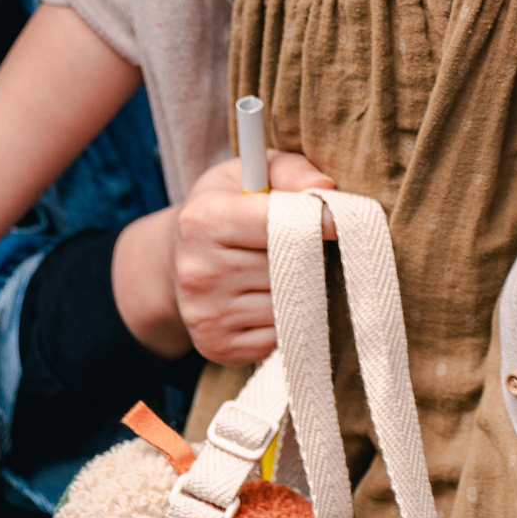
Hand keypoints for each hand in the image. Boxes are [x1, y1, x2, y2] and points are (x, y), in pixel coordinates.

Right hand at [173, 150, 336, 362]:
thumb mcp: (248, 173)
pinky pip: (279, 336)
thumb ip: (291, 171)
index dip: (318, 221)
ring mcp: (205, 314)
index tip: (340, 222)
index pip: (279, 223)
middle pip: (288, 267)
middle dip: (308, 257)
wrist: (176, 261)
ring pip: (288, 304)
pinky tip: (269, 299)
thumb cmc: (225, 208)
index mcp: (204, 219)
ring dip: (299, 290)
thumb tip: (327, 189)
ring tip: (285, 271)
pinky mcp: (215, 346)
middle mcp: (199, 271)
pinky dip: (285, 320)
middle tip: (310, 247)